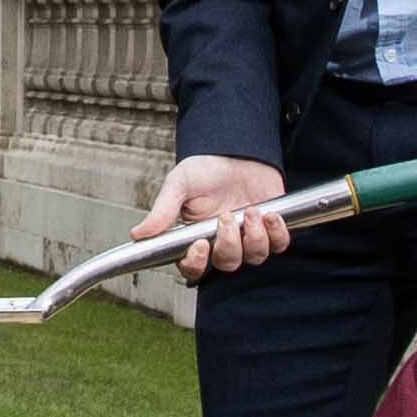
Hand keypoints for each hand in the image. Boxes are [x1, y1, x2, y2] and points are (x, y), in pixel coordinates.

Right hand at [130, 154, 288, 279]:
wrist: (238, 150)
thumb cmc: (206, 167)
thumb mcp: (179, 184)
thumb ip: (162, 211)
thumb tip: (137, 234)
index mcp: (196, 236)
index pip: (193, 267)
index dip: (197, 263)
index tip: (201, 244)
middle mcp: (222, 242)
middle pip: (227, 264)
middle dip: (229, 243)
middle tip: (226, 216)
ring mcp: (248, 237)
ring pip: (255, 257)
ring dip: (254, 237)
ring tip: (252, 211)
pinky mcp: (271, 229)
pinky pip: (279, 245)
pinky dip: (277, 233)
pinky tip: (270, 213)